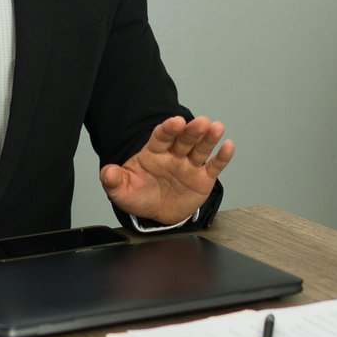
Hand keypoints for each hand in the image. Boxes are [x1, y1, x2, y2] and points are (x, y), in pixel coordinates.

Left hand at [100, 116, 232, 225]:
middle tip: (200, 122)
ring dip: (209, 138)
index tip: (176, 122)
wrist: (155, 214)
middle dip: (192, 130)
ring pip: (201, 148)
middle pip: (184, 139)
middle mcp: (174, 155)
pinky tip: (228, 146)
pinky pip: (214, 166)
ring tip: (217, 127)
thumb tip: (107, 172)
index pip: (161, 137)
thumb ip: (113, 180)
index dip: (169, 129)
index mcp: (154, 152)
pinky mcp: (203, 178)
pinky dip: (222, 157)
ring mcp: (189, 165)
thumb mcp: (121, 190)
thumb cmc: (139, 195)